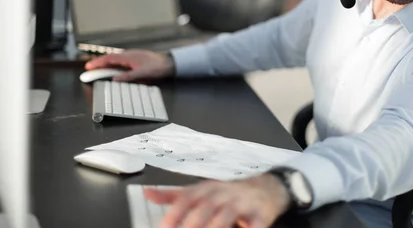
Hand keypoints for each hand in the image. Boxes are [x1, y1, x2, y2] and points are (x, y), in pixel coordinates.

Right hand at [84, 49, 175, 81]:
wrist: (168, 64)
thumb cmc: (157, 68)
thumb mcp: (142, 74)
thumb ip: (127, 77)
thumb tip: (114, 80)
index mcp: (128, 57)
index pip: (109, 59)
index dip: (97, 63)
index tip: (88, 67)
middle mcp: (128, 55)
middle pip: (110, 58)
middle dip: (99, 63)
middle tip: (89, 69)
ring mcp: (132, 56)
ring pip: (115, 59)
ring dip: (106, 64)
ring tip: (97, 69)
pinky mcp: (135, 59)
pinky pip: (121, 61)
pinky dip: (113, 64)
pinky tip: (113, 69)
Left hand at [144, 174, 291, 227]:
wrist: (265, 189)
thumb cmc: (226, 194)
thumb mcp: (200, 191)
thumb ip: (174, 196)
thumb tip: (148, 193)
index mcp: (206, 189)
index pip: (187, 198)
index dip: (174, 213)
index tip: (164, 227)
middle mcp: (222, 194)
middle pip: (205, 208)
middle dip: (192, 225)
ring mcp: (242, 202)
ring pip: (226, 214)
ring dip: (216, 227)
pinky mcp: (260, 214)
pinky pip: (255, 223)